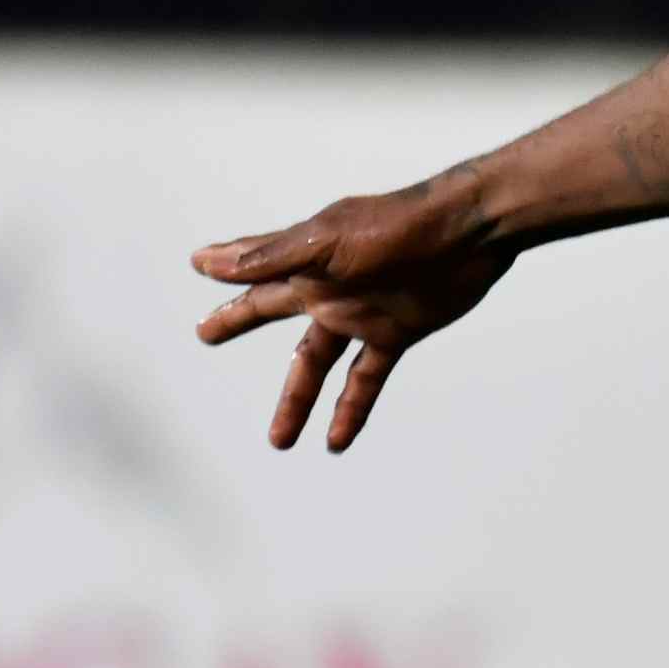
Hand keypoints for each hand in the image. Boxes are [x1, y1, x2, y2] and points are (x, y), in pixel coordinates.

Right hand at [191, 175, 516, 451]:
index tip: (197, 263)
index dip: (225, 269)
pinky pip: (366, 378)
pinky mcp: (396, 333)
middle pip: (272, 312)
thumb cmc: (400, 226)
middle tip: (205, 335)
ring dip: (297, 399)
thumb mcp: (328, 243)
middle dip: (239, 322)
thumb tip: (208, 263)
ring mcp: (361, 313)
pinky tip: (337, 441)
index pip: (254, 272)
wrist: (471, 232)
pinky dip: (352, 408)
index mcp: (305, 262)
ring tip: (279, 440)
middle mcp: (327, 288)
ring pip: (317, 363)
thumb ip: (272, 258)